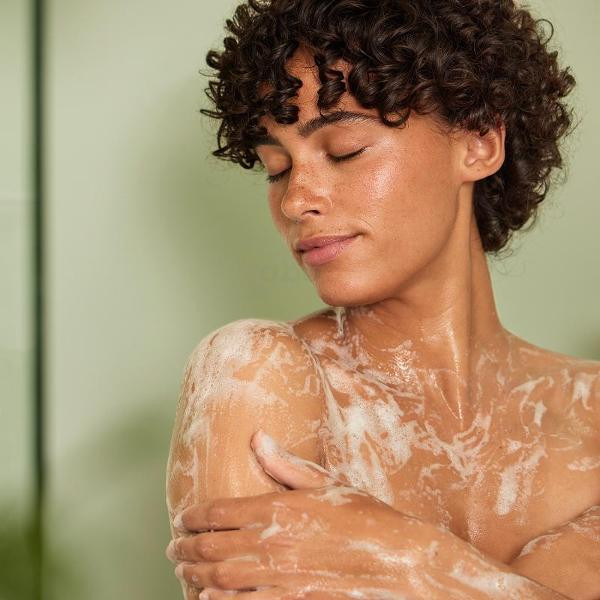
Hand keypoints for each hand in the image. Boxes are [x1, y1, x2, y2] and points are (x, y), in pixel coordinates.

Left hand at [166, 429, 437, 598]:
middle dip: (187, 549)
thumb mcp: (327, 483)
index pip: (219, 512)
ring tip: (185, 573)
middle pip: (213, 547)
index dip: (194, 517)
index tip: (182, 520)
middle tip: (173, 550)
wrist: (399, 562)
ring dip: (196, 576)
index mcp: (279, 509)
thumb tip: (257, 438)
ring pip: (221, 580)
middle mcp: (273, 544)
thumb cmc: (365, 517)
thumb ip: (286, 464)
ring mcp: (280, 578)